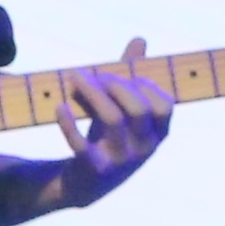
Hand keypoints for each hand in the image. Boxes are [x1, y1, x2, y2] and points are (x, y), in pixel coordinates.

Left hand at [54, 39, 175, 204]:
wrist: (85, 185)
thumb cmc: (109, 139)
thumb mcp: (125, 111)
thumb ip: (133, 78)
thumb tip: (140, 40)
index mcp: (158, 134)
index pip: (164, 105)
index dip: (145, 86)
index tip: (124, 76)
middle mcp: (144, 148)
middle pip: (137, 108)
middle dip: (116, 84)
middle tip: (93, 74)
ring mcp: (121, 160)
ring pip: (112, 119)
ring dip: (93, 94)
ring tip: (75, 78)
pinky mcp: (93, 169)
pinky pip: (81, 144)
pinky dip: (69, 123)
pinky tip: (60, 107)